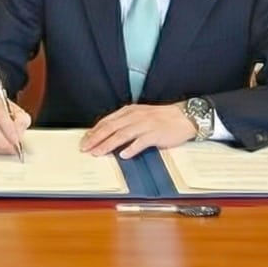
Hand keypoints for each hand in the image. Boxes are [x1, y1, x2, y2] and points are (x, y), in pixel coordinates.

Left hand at [80, 103, 197, 158]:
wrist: (183, 117)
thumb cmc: (161, 118)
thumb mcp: (139, 115)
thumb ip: (124, 123)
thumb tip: (107, 134)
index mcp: (129, 111)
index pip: (107, 121)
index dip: (94, 131)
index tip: (84, 140)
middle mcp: (135, 116)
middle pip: (111, 127)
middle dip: (96, 138)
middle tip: (86, 148)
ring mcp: (145, 125)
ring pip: (122, 134)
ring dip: (108, 144)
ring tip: (99, 153)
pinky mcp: (155, 134)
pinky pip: (141, 142)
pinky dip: (131, 148)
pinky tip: (124, 155)